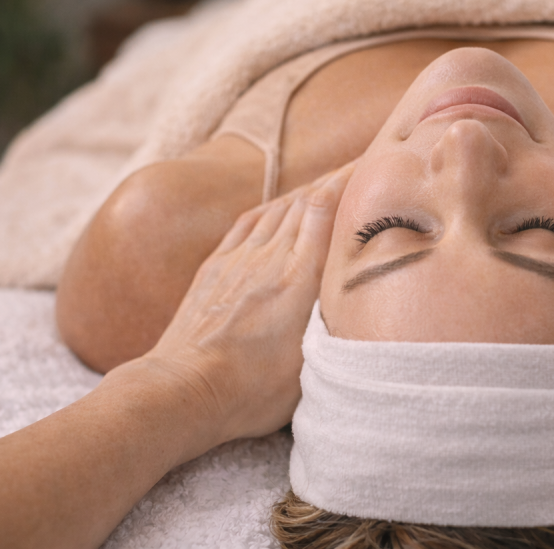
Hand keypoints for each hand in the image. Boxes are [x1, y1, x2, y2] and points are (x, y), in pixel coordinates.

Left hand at [136, 162, 353, 446]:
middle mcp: (269, 259)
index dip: (348, 179)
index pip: (324, 209)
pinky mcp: (215, 268)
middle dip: (335, 178)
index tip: (371, 162)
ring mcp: (238, 260)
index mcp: (298, 279)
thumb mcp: (314, 364)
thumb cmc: (251, 391)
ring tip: (328, 184)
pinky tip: (279, 206)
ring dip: (305, 191)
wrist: (182, 391)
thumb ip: (339, 325)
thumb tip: (366, 308)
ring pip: (278, 209)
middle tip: (361, 166)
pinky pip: (248, 223)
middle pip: (305, 201)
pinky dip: (271, 208)